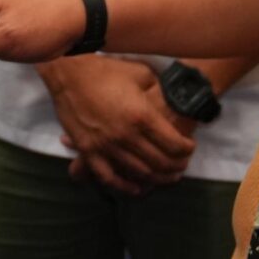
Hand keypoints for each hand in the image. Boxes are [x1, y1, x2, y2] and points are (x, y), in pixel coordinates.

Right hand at [43, 56, 195, 194]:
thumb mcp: (141, 74)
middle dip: (177, 166)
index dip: (187, 149)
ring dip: (157, 178)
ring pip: (139, 173)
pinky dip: (124, 186)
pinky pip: (108, 177)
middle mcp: (126, 136)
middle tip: (182, 164)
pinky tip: (136, 188)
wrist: (69, 73)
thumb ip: (159, 90)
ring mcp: (106, 146)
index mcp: (142, 116)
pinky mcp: (88, 151)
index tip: (189, 146)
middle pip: (160, 162)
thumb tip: (172, 99)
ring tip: (167, 176)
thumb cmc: (106, 70)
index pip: (174, 144)